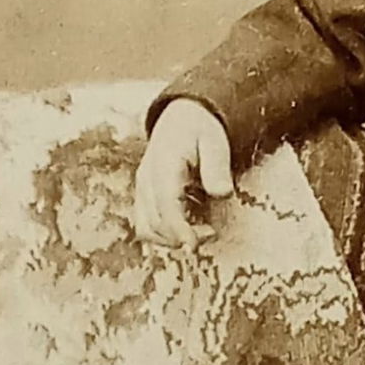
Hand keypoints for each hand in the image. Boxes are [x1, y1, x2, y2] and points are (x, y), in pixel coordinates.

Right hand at [132, 97, 235, 243]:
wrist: (180, 118)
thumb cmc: (200, 130)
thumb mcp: (215, 141)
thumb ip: (217, 167)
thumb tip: (222, 194)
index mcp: (163, 165)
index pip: (166, 205)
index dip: (178, 229)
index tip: (194, 246)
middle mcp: (146, 179)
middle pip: (154, 222)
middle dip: (181, 237)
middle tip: (211, 233)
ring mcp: (142, 189)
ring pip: (146, 228)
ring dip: (171, 240)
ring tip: (200, 232)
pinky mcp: (143, 197)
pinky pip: (146, 225)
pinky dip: (164, 234)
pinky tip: (188, 228)